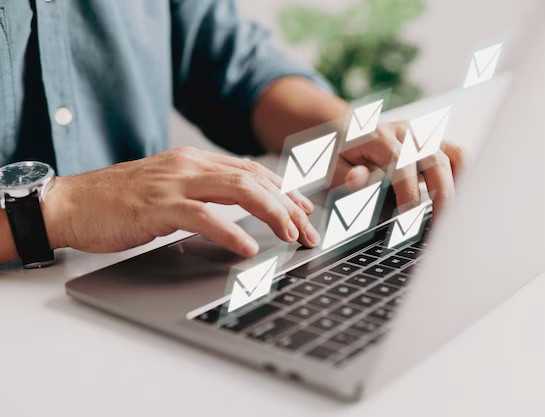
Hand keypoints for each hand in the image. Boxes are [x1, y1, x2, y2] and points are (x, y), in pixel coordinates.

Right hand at [43, 147, 319, 256]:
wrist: (71, 203)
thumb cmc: (119, 202)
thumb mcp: (169, 189)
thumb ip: (204, 192)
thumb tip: (240, 207)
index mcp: (195, 161)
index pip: (252, 170)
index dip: (284, 189)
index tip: (304, 210)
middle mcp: (190, 165)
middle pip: (254, 178)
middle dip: (289, 204)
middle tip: (309, 230)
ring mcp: (174, 183)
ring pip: (238, 189)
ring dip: (272, 213)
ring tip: (291, 235)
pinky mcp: (158, 206)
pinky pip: (204, 216)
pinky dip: (230, 231)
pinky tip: (248, 247)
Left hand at [333, 122, 465, 217]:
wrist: (343, 128)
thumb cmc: (338, 153)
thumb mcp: (331, 165)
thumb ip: (344, 174)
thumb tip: (356, 179)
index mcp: (379, 136)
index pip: (402, 164)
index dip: (408, 193)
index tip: (408, 218)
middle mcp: (406, 132)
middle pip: (437, 160)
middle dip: (442, 196)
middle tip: (440, 228)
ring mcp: (422, 135)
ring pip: (455, 155)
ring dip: (460, 186)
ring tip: (455, 214)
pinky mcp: (432, 142)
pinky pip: (458, 156)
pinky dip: (463, 177)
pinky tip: (456, 200)